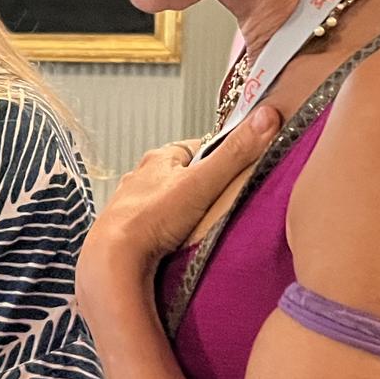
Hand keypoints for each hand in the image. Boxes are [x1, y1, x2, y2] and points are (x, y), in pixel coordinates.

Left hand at [77, 106, 279, 318]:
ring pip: (165, 201)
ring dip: (182, 211)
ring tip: (202, 227)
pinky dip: (166, 232)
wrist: (113, 261)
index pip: (196, 147)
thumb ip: (235, 153)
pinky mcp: (126, 233)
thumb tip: (266, 117)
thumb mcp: (202, 182)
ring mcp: (131, 206)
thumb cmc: (151, 219)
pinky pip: (153, 226)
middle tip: (222, 202)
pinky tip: (176, 244)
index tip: (238, 167)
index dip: (218, 155)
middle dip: (201, 187)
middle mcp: (141, 178)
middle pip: (180, 176)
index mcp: (159, 159)